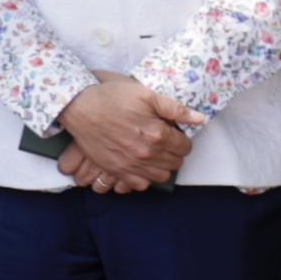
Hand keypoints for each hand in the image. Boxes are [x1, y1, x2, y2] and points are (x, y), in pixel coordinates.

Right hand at [50, 76, 197, 192]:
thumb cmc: (112, 97)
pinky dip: (145, 177)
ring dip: (163, 165)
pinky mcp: (117, 171)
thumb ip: (175, 108)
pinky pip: (141, 184)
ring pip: (161, 176)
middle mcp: (147, 154)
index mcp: (157, 133)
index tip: (174, 132)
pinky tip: (142, 165)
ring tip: (155, 153)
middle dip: (175, 152)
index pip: (185, 146)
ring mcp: (131, 165)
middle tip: (165, 141)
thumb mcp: (146, 95)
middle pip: (175, 163)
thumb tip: (200, 119)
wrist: (80, 107)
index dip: (182, 138)